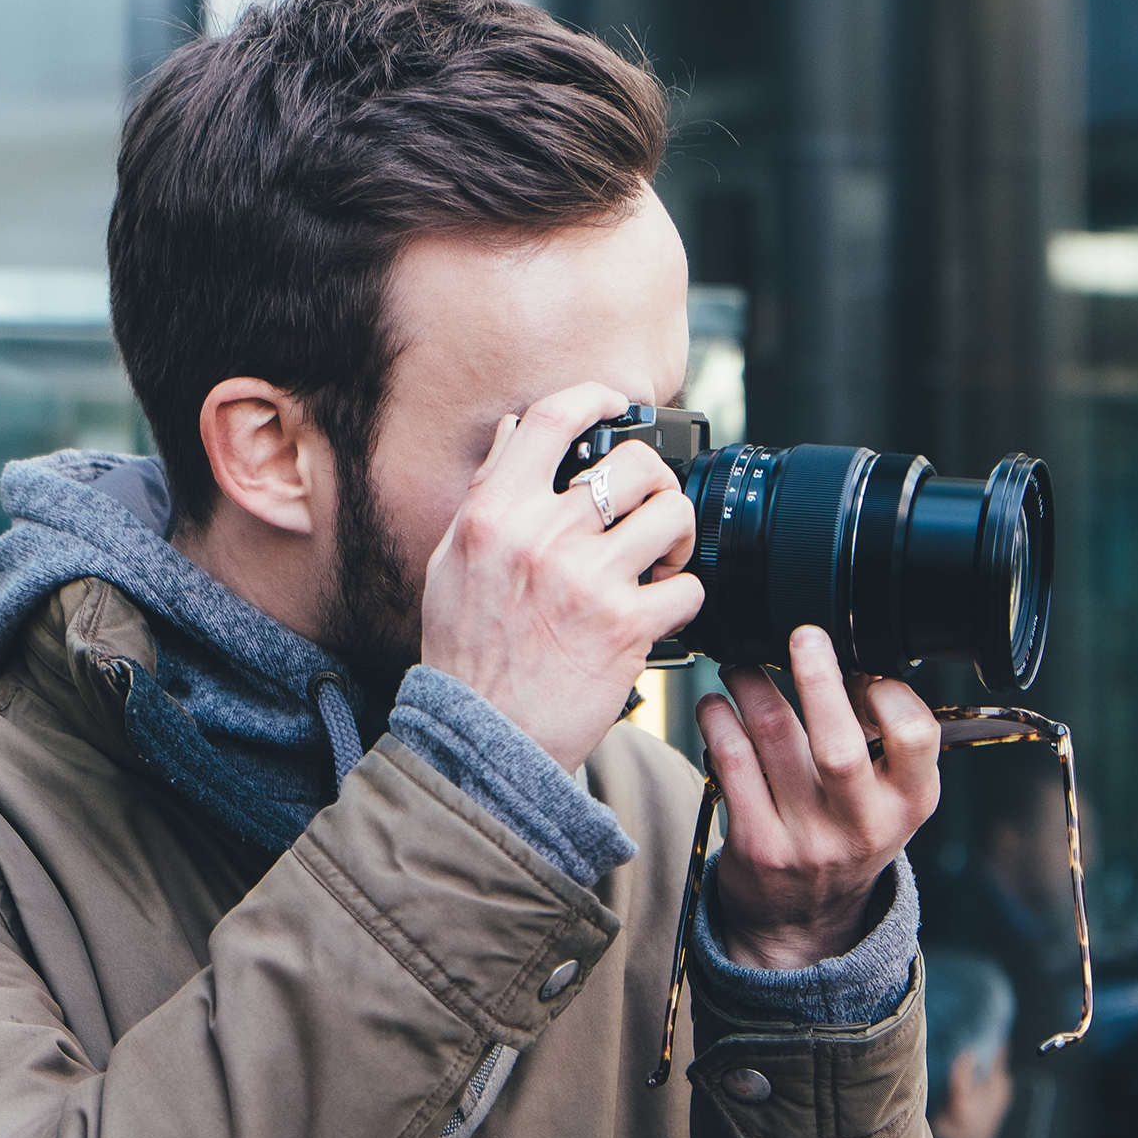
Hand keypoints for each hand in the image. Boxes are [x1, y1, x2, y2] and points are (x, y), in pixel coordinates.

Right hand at [420, 384, 703, 771]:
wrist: (481, 739)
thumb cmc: (465, 655)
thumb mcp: (450, 563)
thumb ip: (486, 494)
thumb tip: (512, 435)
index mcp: (495, 514)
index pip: (552, 420)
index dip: (596, 398)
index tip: (617, 405)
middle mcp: (542, 538)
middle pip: (634, 465)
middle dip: (655, 483)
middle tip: (649, 510)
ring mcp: (587, 580)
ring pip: (672, 518)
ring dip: (678, 538)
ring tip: (661, 560)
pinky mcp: (625, 627)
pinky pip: (687, 588)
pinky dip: (683, 600)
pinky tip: (659, 612)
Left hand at [698, 627, 939, 969]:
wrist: (803, 920)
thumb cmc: (847, 835)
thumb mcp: (890, 798)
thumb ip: (884, 740)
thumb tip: (850, 656)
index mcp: (910, 803)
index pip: (915, 735)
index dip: (887, 691)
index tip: (860, 666)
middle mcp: (862, 824)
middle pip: (839, 742)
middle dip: (817, 677)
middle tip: (803, 636)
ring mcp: (807, 838)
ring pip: (773, 738)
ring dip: (751, 685)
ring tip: (741, 666)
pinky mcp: (755, 844)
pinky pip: (731, 763)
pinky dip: (718, 721)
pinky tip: (716, 706)